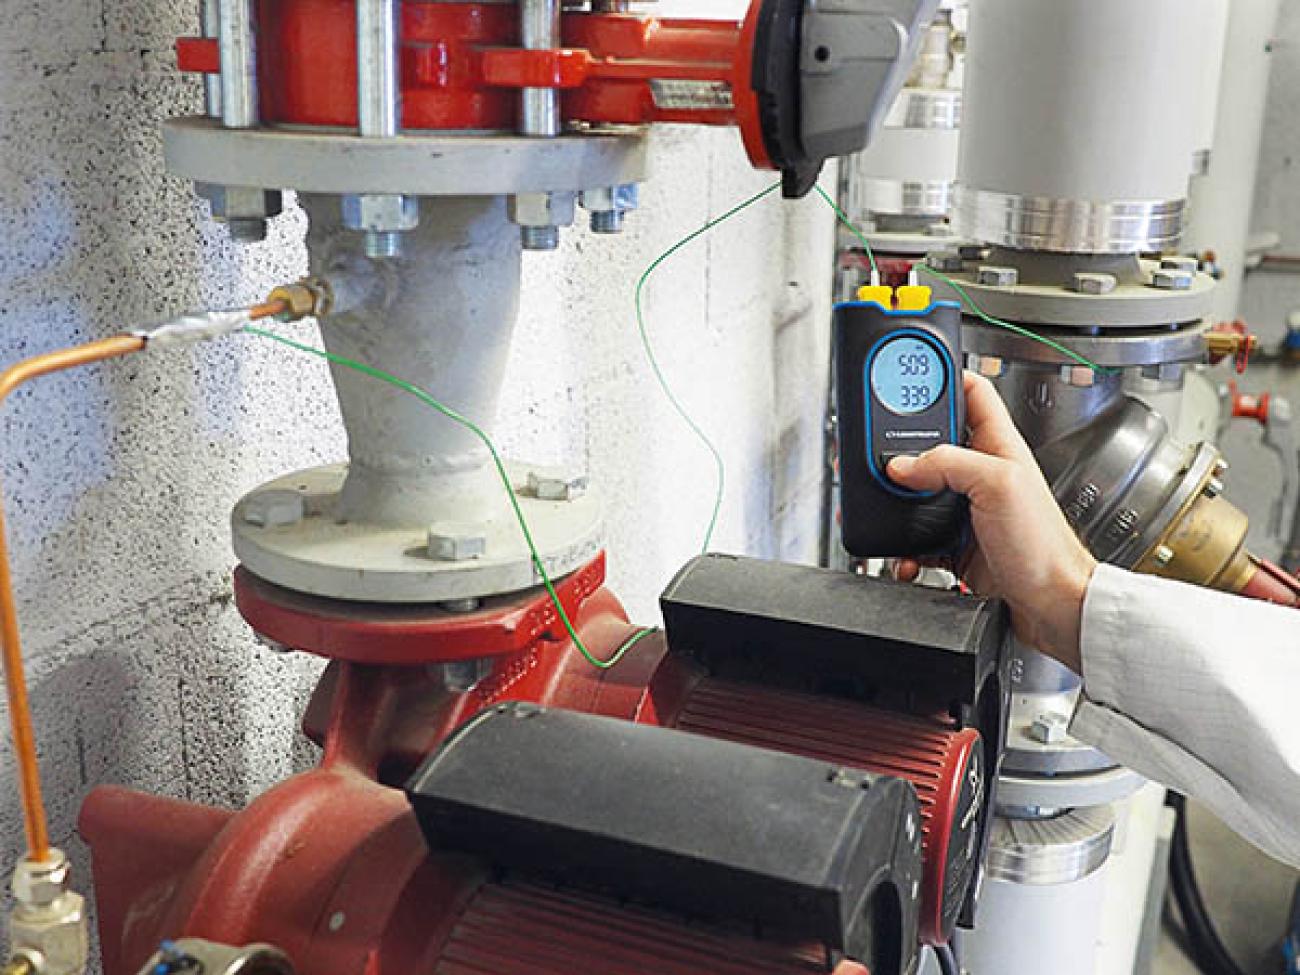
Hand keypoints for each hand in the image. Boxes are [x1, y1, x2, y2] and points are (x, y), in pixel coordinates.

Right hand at [887, 372, 1096, 670]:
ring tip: (881, 504)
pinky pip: (918, 538)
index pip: (970, 392)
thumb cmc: (1044, 547)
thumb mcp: (998, 486)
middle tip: (874, 445)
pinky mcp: (958, 545)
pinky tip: (903, 554)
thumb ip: (948, 463)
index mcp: (998, 446)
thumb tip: (902, 463)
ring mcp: (968, 510)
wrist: (1052, 606)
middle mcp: (982, 474)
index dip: (941, 375)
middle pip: (931, 443)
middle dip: (900, 444)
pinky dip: (903, 547)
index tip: (910, 370)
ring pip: (918, 493)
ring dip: (896, 501)